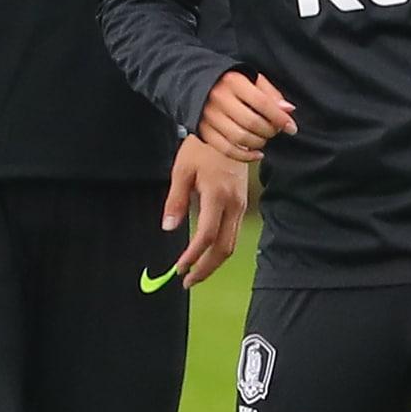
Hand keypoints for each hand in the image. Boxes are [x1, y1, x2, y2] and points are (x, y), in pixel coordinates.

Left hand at [161, 137, 247, 286]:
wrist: (230, 130)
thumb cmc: (202, 148)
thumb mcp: (182, 170)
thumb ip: (175, 200)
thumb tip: (168, 228)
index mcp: (217, 194)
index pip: (207, 235)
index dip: (193, 255)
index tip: (180, 268)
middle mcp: (233, 203)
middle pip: (224, 247)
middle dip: (206, 268)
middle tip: (187, 281)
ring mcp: (241, 205)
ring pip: (231, 244)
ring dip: (214, 262)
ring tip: (195, 273)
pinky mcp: (242, 203)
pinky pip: (233, 234)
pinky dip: (220, 249)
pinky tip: (207, 254)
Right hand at [199, 71, 296, 162]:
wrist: (197, 84)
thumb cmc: (232, 83)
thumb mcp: (252, 80)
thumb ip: (271, 94)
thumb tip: (288, 110)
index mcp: (233, 82)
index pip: (262, 103)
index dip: (280, 118)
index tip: (291, 127)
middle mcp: (219, 98)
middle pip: (251, 122)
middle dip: (270, 131)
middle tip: (275, 131)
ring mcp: (208, 116)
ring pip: (240, 138)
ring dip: (259, 143)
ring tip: (264, 138)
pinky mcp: (203, 131)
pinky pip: (227, 150)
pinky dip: (245, 156)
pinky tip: (257, 154)